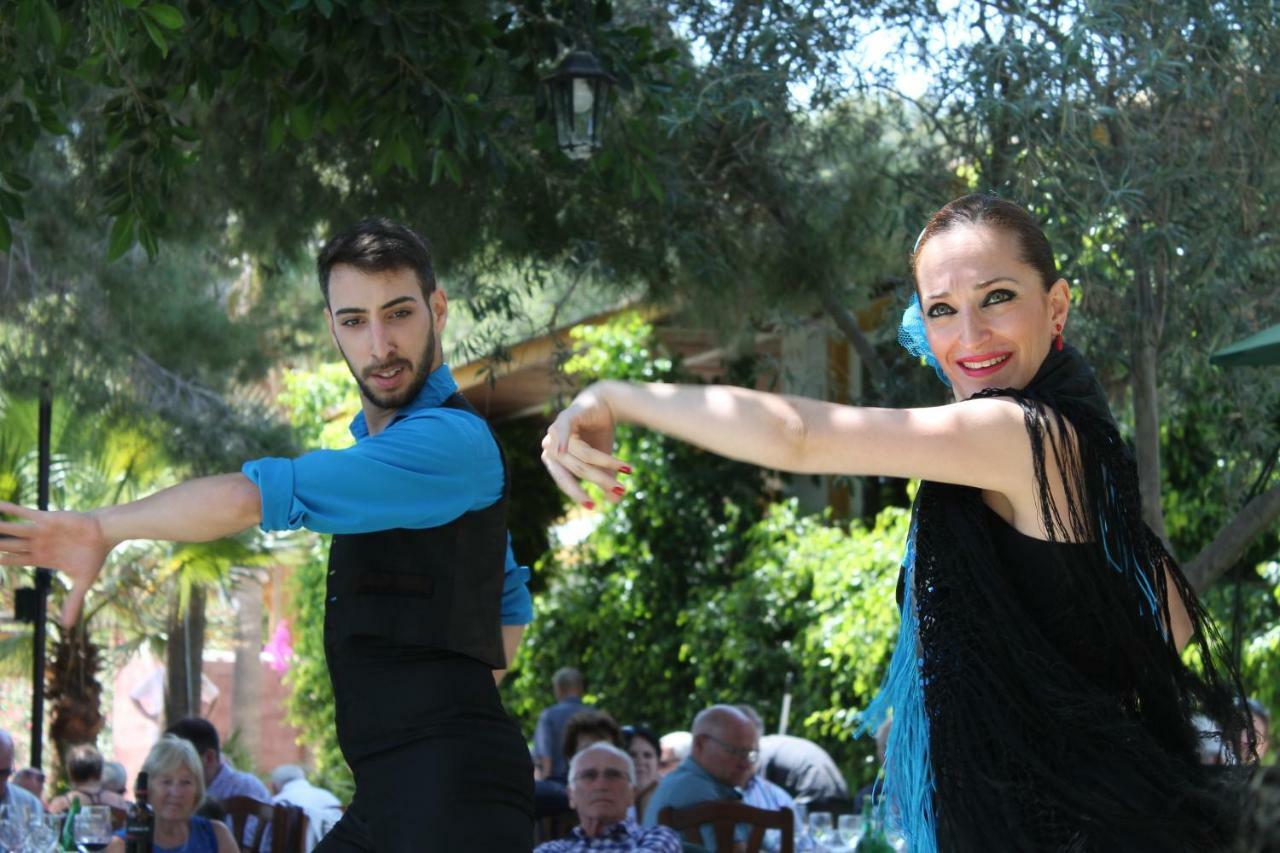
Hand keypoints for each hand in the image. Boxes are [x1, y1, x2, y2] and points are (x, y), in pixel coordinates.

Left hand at [0, 501, 114, 625]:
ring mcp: (39, 531)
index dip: (3, 561)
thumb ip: (73, 601)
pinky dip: (9, 509)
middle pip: (9, 546)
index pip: (16, 560)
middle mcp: (37, 544)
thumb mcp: (83, 582)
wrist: (106, 534)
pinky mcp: (45, 519)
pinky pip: (24, 513)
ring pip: (12, 531)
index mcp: (43, 558)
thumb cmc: (95, 555)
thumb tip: (68, 626)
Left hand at [542, 385, 631, 507]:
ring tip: (627, 469)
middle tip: (620, 490)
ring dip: (606, 462)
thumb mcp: (604, 460)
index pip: (565, 481)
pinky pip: (563, 430)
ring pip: (583, 454)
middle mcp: (551, 447)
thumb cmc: (600, 433)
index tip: (593, 507)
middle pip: (577, 469)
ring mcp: (556, 431)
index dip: (578, 494)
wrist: (606, 403)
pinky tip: (562, 451)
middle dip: (599, 480)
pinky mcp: (565, 417)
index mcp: (556, 461)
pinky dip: (562, 440)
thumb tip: (615, 501)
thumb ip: (605, 479)